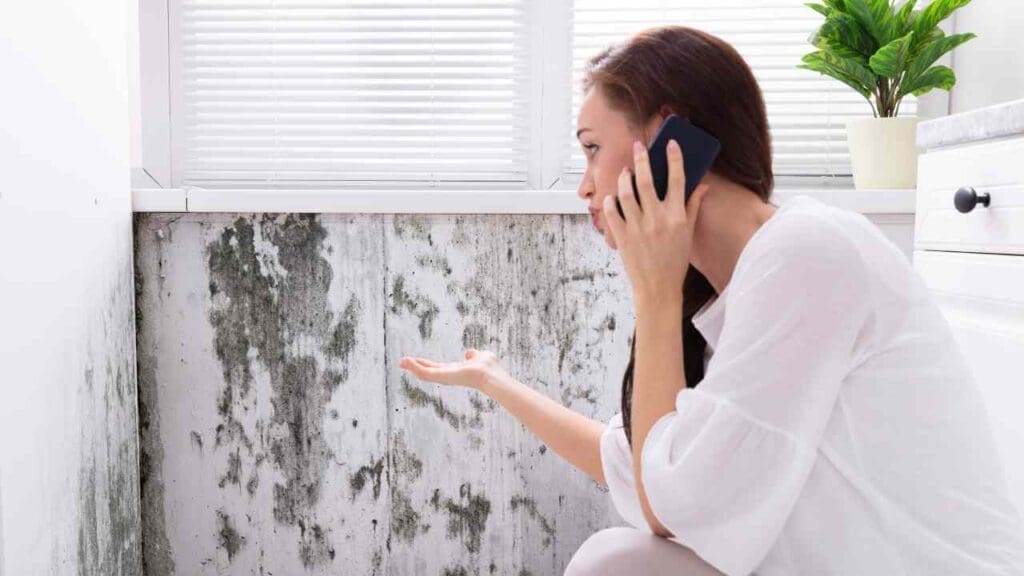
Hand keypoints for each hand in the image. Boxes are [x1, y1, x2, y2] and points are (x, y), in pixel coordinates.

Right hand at [398, 348, 507, 390]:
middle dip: (415, 367)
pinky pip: (426, 373)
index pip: (437, 368)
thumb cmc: (489, 368)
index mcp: (455, 371)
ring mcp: (445, 377)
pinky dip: (415, 368)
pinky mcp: (442, 376)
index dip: (426, 364)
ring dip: (413, 367)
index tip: (415, 361)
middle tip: (402, 362)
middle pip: (428, 371)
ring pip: (425, 373)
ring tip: (402, 361)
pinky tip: (407, 362)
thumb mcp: (479, 356)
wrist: (491, 375)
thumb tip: (469, 352)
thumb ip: (473, 355)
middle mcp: (448, 375)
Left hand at [602, 139, 709, 306]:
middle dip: (643, 159)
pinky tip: (613, 196)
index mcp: (676, 217)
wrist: (657, 288)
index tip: (670, 144)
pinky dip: (611, 201)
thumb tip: (702, 186)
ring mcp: (638, 228)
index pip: (678, 180)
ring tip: (625, 171)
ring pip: (627, 193)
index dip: (674, 159)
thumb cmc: (675, 261)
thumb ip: (692, 207)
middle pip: (648, 180)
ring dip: (624, 178)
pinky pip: (612, 212)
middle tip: (639, 146)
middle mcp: (657, 219)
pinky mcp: (622, 236)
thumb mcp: (688, 234)